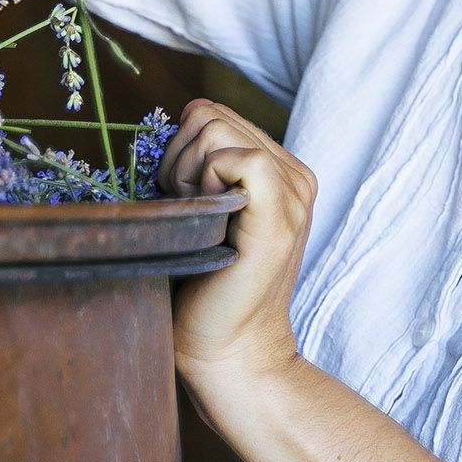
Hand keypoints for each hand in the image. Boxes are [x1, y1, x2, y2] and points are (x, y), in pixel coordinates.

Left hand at [156, 98, 317, 397]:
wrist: (226, 349)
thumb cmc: (201, 284)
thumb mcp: (200, 211)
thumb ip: (197, 165)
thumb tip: (168, 126)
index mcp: (278, 169)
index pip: (212, 112)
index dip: (178, 146)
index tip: (178, 196)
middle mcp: (293, 175)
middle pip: (209, 113)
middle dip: (177, 155)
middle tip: (186, 209)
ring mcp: (292, 194)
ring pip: (216, 127)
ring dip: (185, 170)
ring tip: (197, 220)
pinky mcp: (279, 216)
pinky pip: (241, 158)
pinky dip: (207, 178)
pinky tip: (206, 218)